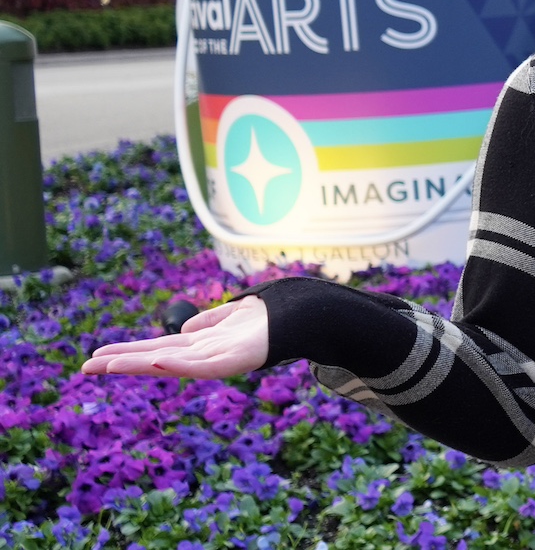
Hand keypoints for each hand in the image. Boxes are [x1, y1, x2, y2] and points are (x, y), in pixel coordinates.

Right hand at [81, 295, 268, 378]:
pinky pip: (204, 366)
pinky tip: (160, 361)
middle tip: (85, 368)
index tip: (97, 357)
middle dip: (122, 362)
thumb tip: (184, 331)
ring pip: (171, 362)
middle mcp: (203, 353)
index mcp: (200, 344)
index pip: (156, 347)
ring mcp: (217, 359)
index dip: (127, 352)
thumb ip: (209, 322)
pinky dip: (181, 364)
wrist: (299, 318)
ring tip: (111, 365)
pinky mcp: (234, 360)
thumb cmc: (267, 320)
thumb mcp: (231, 316)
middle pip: (154, 357)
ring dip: (141, 364)